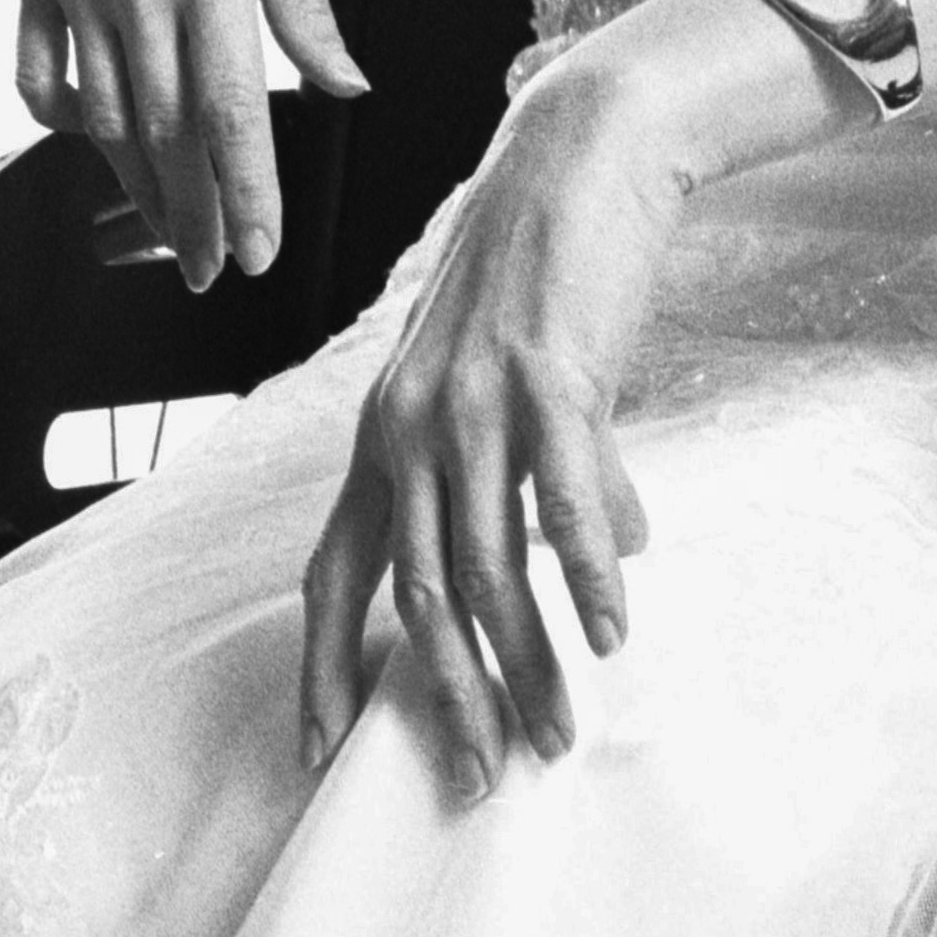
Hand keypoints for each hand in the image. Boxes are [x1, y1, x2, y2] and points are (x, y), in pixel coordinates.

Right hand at [16, 0, 361, 286]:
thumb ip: (306, 6)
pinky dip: (63, 120)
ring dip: (136, 185)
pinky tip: (96, 142)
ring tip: (168, 230)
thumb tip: (345, 85)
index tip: (257, 250)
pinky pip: (35, 72)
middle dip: (194, 214)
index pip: (231, 109)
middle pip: (167, 132)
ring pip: (104, 116)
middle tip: (215, 269)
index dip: (244, 191)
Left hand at [298, 57, 671, 791]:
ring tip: (562, 730)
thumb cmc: (545, 274)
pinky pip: (563, 501)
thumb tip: (605, 551)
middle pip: (417, 597)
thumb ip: (538, 472)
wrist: (578, 159)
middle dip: (450, 700)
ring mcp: (475, 406)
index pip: (334, 573)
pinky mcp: (547, 379)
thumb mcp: (516, 385)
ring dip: (527, 662)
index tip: (324, 751)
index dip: (324, 665)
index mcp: (384, 435)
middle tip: (486, 778)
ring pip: (490, 566)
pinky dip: (587, 573)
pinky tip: (611, 630)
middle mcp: (411, 429)